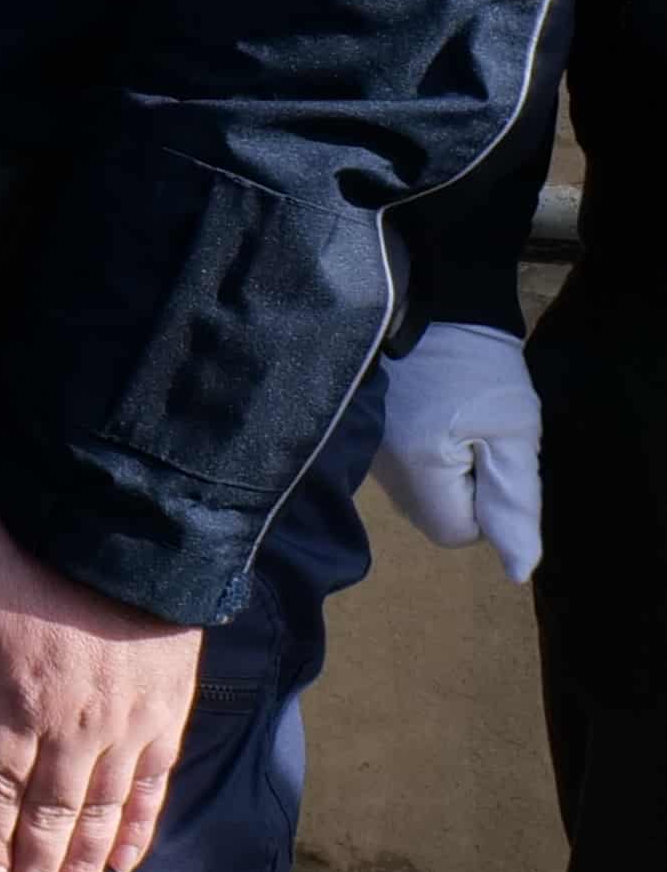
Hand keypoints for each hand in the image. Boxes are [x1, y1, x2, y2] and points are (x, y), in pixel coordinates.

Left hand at [0, 511, 203, 871]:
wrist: (127, 530)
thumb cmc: (27, 551)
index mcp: (14, 701)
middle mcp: (71, 729)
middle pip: (48, 817)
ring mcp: (125, 728)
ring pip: (100, 815)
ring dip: (82, 867)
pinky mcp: (167, 717)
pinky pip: (150, 787)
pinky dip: (136, 828)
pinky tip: (122, 862)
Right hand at [373, 323, 543, 579]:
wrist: (429, 300)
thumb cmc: (479, 367)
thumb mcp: (514, 432)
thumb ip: (515, 503)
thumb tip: (518, 570)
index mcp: (416, 470)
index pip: (457, 532)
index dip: (485, 504)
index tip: (490, 455)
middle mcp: (376, 468)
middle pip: (431, 515)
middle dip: (460, 488)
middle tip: (472, 434)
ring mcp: (360, 448)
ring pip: (412, 493)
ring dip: (437, 470)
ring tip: (448, 417)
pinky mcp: (354, 429)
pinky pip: (393, 468)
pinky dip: (414, 451)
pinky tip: (422, 412)